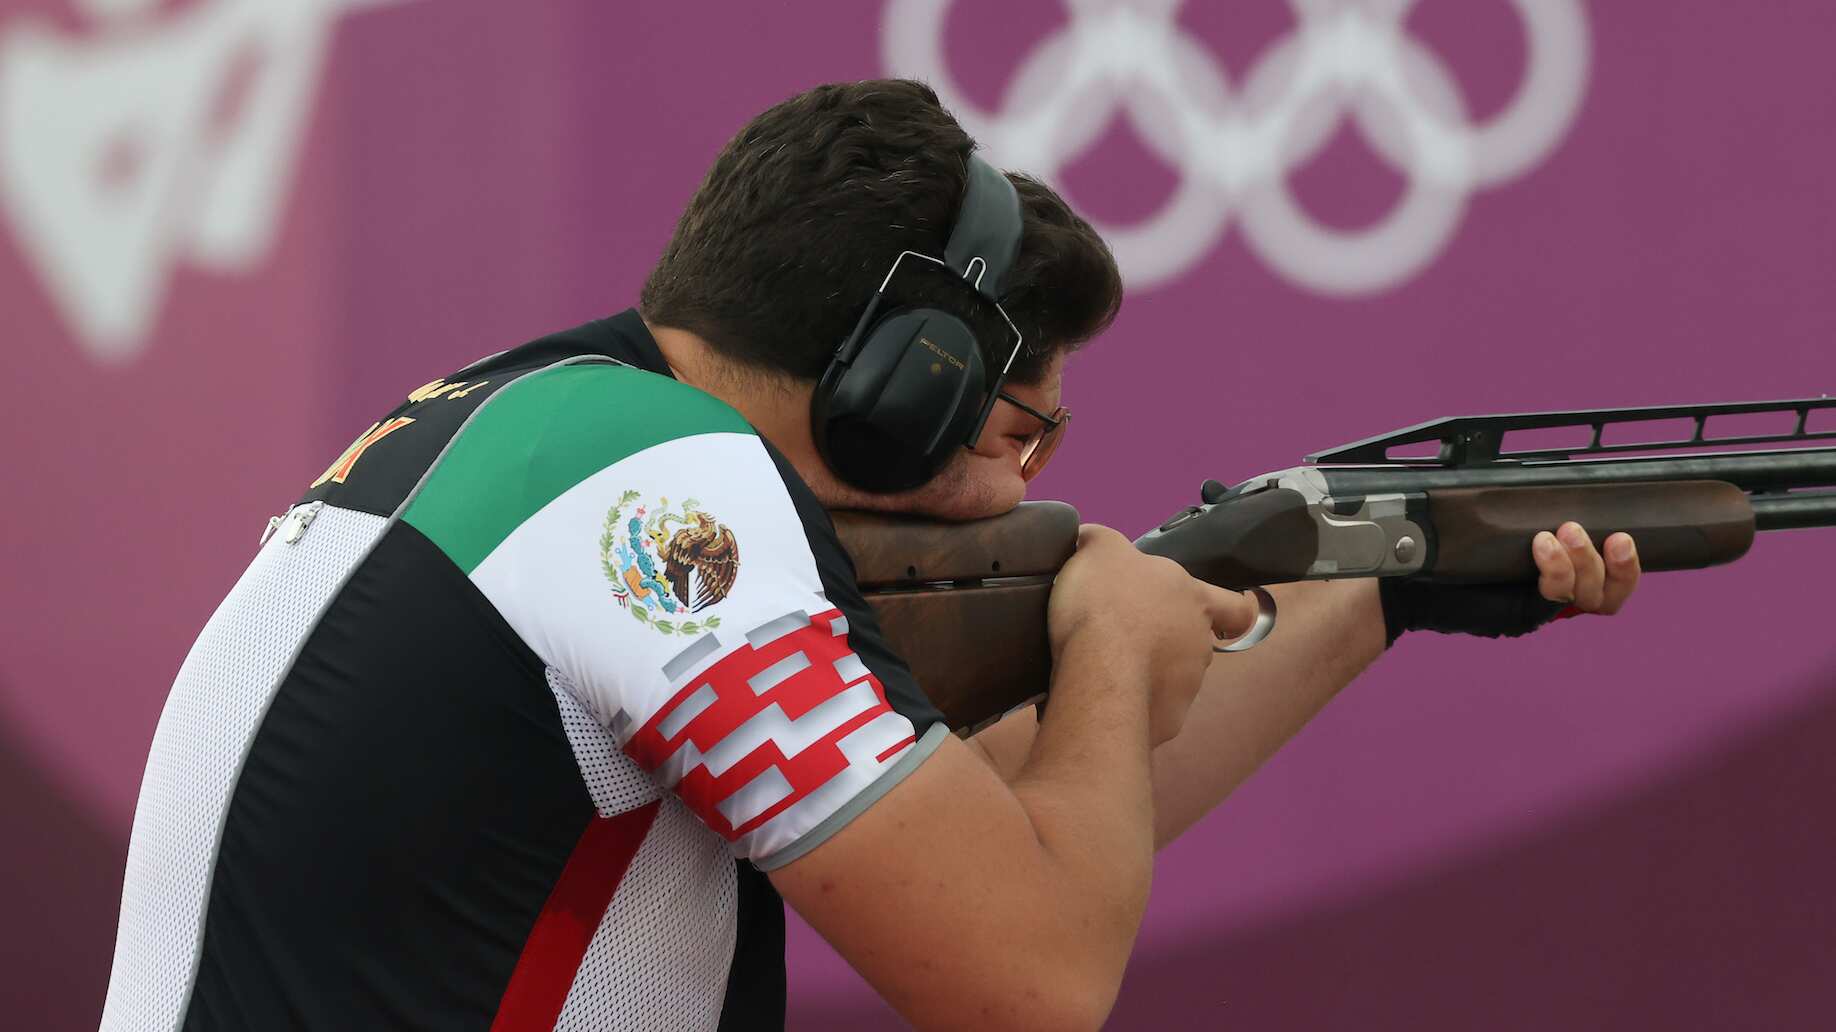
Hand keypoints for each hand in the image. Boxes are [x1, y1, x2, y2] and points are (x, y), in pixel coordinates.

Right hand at [1049, 524, 1257, 743]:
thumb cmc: (1107, 602)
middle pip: (1195, 642)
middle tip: (1128, 635)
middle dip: (1167, 640)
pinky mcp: (1167, 720)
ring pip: (1174, 677)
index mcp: (1196, 600)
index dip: (1232, 609)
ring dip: (1148, 671)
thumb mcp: (1099, 549)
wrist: (1098, 673)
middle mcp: (1200, 644)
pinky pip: (1152, 708)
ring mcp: (1187, 686)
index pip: (1237, 607)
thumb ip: (1103, 542)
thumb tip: (1094, 540)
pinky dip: (1134, 702)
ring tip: (1108, 667)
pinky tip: (1105, 695)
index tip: (1219, 616)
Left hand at [1378, 523, 1643, 643]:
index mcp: (1564, 569)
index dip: (1627, 566)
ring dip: (1582, 563)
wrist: (1410, 565)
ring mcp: (1539, 606)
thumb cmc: (1454, 539)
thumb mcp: (1501, 516)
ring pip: (1586, 598)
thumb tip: (1560, 472)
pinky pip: (1551, 601)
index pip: (1614, 580)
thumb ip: (1532, 503)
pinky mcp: (1519, 613)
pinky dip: (1554, 572)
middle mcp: (1557, 593)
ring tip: (1557, 535)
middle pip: (1609, 596)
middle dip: (1612, 566)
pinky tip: (1542, 548)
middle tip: (1588, 532)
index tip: (1623, 536)